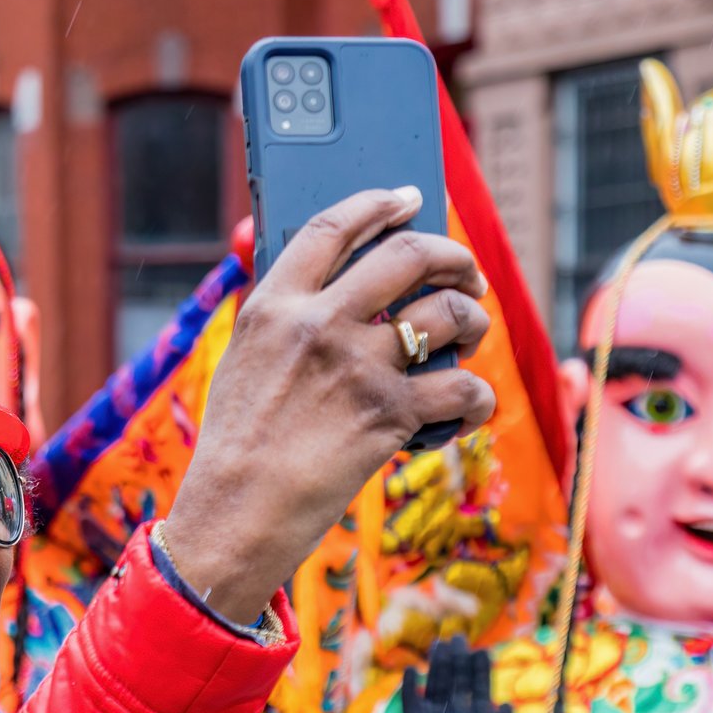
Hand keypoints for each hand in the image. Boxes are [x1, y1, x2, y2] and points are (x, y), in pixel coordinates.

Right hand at [164, 188, 495, 625]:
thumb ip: (288, 320)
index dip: (380, 202)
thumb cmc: (239, 446)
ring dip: (473, 323)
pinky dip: (476, 399)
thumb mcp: (245, 363)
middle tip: (465, 273)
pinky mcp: (392, 414)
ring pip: (450, 315)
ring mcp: (358, 366)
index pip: (334, 226)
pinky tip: (467, 408)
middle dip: (453, 255)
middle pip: (410, 253)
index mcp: (274, 305)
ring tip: (470, 338)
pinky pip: (465, 387)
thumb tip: (347, 293)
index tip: (409, 197)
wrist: (236, 515)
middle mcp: (319, 323)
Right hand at [401, 636, 516, 712]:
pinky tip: (411, 672)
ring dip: (437, 666)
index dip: (480, 670)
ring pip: (436, 686)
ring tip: (438, 645)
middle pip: (458, 681)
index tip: (480, 651)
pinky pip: (409, 703)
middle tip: (457, 638)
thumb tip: (503, 707)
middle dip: (458, 660)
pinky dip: (409, 688)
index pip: (480, 689)